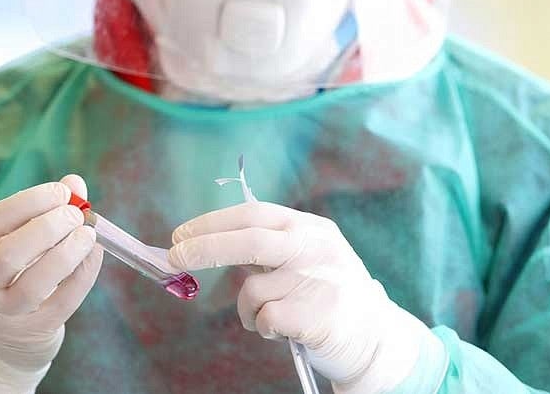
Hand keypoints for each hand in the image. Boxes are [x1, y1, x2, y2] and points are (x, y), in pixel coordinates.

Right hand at [0, 175, 102, 393]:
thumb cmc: (8, 281)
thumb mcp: (10, 246)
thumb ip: (40, 213)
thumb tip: (75, 184)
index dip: (32, 200)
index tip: (62, 191)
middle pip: (10, 253)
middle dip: (48, 227)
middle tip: (77, 214)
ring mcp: (5, 314)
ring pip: (34, 285)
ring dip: (67, 253)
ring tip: (88, 233)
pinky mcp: (34, 332)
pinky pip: (63, 302)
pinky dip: (83, 274)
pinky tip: (93, 254)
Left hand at [168, 202, 443, 393]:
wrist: (376, 337)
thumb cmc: (326, 293)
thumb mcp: (306, 256)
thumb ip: (266, 246)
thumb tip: (203, 242)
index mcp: (310, 228)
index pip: (254, 214)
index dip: (212, 223)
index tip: (180, 234)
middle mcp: (316, 248)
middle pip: (251, 241)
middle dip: (205, 248)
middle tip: (173, 257)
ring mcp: (319, 281)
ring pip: (253, 290)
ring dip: (246, 310)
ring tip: (266, 317)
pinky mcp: (319, 315)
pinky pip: (265, 319)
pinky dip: (262, 327)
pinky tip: (283, 330)